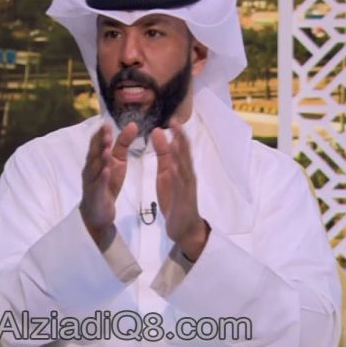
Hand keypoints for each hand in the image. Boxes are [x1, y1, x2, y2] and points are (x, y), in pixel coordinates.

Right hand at [80, 122, 138, 246]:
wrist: (98, 211)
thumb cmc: (107, 182)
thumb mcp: (118, 160)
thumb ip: (123, 143)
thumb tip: (133, 124)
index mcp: (96, 158)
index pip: (97, 143)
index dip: (101, 134)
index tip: (107, 123)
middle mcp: (90, 168)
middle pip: (94, 153)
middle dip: (100, 143)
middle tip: (107, 132)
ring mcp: (91, 181)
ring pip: (95, 168)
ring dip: (100, 158)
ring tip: (107, 149)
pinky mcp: (96, 194)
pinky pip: (99, 185)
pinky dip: (102, 178)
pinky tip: (106, 171)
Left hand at [151, 120, 208, 261]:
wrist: (184, 228)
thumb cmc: (175, 199)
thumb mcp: (166, 173)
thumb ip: (163, 153)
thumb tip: (158, 131)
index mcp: (182, 168)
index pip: (181, 148)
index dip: (178, 134)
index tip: (173, 118)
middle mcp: (187, 176)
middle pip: (185, 155)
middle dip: (181, 139)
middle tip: (176, 122)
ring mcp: (187, 188)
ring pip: (185, 168)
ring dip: (181, 154)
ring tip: (177, 140)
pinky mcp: (184, 200)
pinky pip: (180, 187)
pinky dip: (178, 176)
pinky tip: (174, 167)